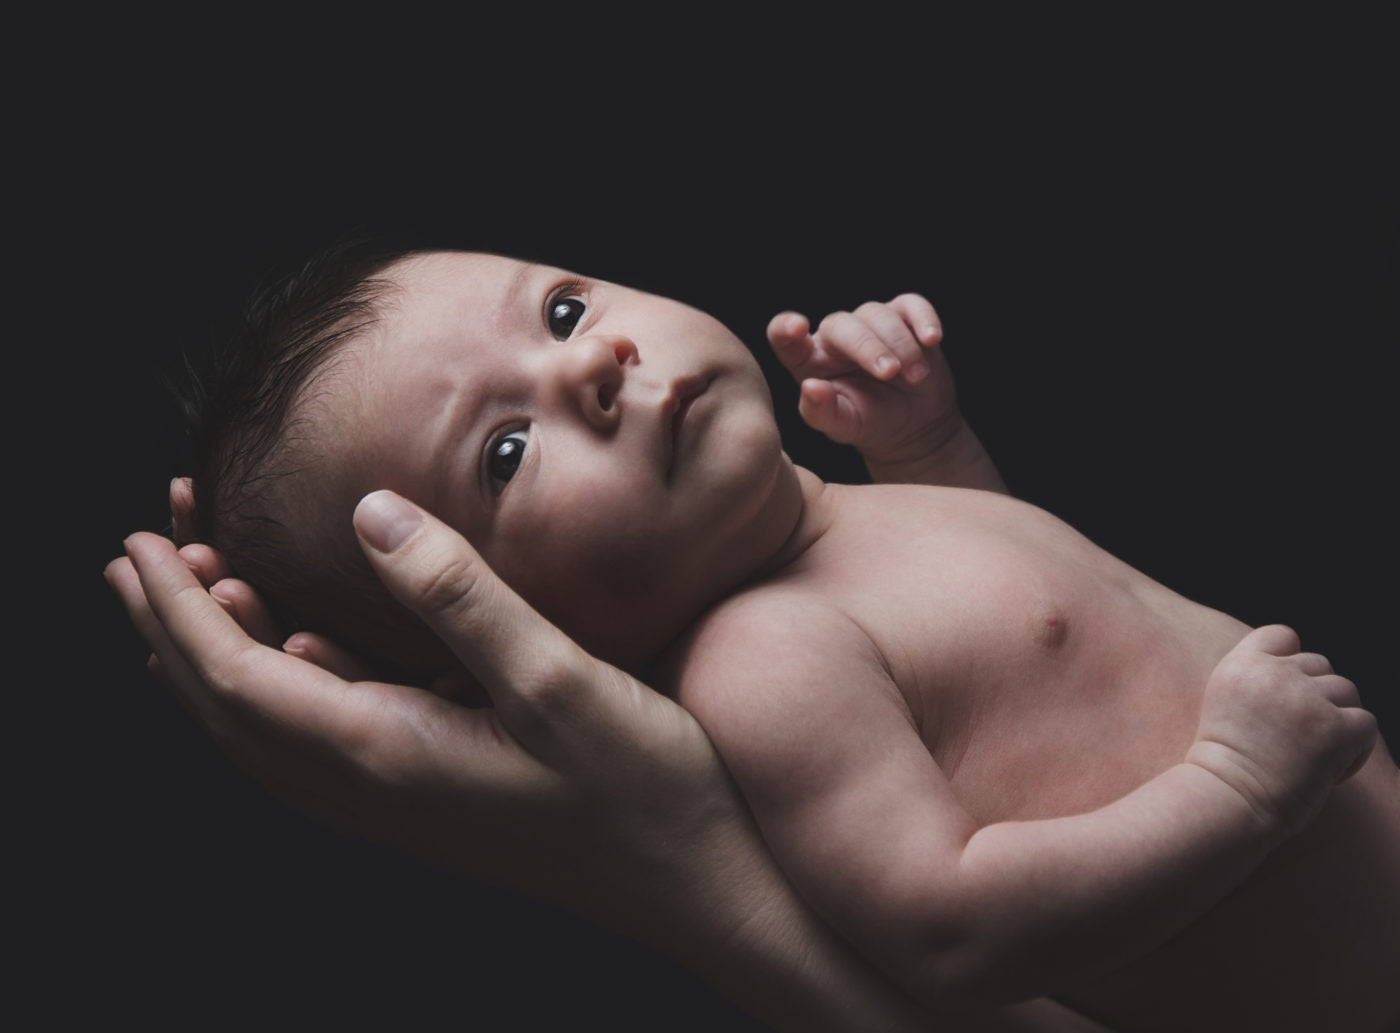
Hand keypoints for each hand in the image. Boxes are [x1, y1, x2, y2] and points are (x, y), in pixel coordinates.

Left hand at [107, 494, 739, 926]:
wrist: (694, 884)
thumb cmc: (639, 791)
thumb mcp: (555, 681)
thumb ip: (458, 596)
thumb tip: (370, 514)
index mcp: (384, 754)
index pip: (236, 678)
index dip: (178, 608)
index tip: (141, 540)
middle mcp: (372, 786)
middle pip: (229, 709)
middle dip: (173, 628)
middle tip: (144, 551)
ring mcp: (398, 798)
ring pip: (268, 727)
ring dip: (219, 655)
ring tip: (201, 587)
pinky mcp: (430, 792)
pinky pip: (314, 738)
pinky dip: (279, 682)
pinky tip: (297, 645)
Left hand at [767, 295, 960, 470]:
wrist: (915, 424)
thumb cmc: (869, 423)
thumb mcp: (843, 427)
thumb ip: (822, 411)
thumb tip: (811, 388)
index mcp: (808, 359)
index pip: (783, 335)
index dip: (785, 328)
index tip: (798, 327)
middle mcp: (835, 335)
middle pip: (842, 325)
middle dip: (868, 347)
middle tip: (890, 373)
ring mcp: (870, 322)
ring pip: (878, 315)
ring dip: (900, 345)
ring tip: (915, 377)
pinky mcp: (904, 317)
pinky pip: (912, 305)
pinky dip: (923, 319)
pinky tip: (932, 340)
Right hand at [1187, 624, 1376, 839]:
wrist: (1226, 800)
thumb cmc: (1223, 767)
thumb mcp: (1225, 705)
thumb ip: (1257, 683)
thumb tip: (1303, 680)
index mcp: (1240, 665)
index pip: (1281, 635)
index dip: (1291, 659)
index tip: (1284, 692)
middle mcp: (1273, 673)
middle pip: (1319, 664)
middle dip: (1316, 696)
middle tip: (1298, 737)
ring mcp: (1306, 698)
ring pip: (1346, 691)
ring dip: (1337, 720)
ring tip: (1315, 754)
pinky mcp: (1335, 727)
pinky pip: (1365, 724)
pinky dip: (1355, 748)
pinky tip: (1330, 769)